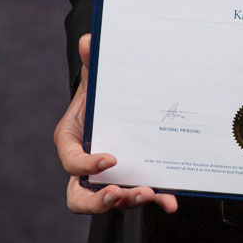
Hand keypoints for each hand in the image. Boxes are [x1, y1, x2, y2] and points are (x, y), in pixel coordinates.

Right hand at [54, 34, 177, 215]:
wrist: (115, 98)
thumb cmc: (100, 89)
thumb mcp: (95, 74)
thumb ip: (92, 60)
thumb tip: (89, 40)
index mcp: (72, 141)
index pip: (71, 161)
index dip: (86, 165)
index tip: (109, 159)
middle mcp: (87, 165)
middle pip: (81, 196)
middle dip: (99, 200)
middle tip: (119, 192)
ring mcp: (108, 176)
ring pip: (111, 200)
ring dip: (128, 201)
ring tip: (148, 192)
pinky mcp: (131, 178)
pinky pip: (141, 193)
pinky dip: (156, 198)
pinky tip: (171, 200)